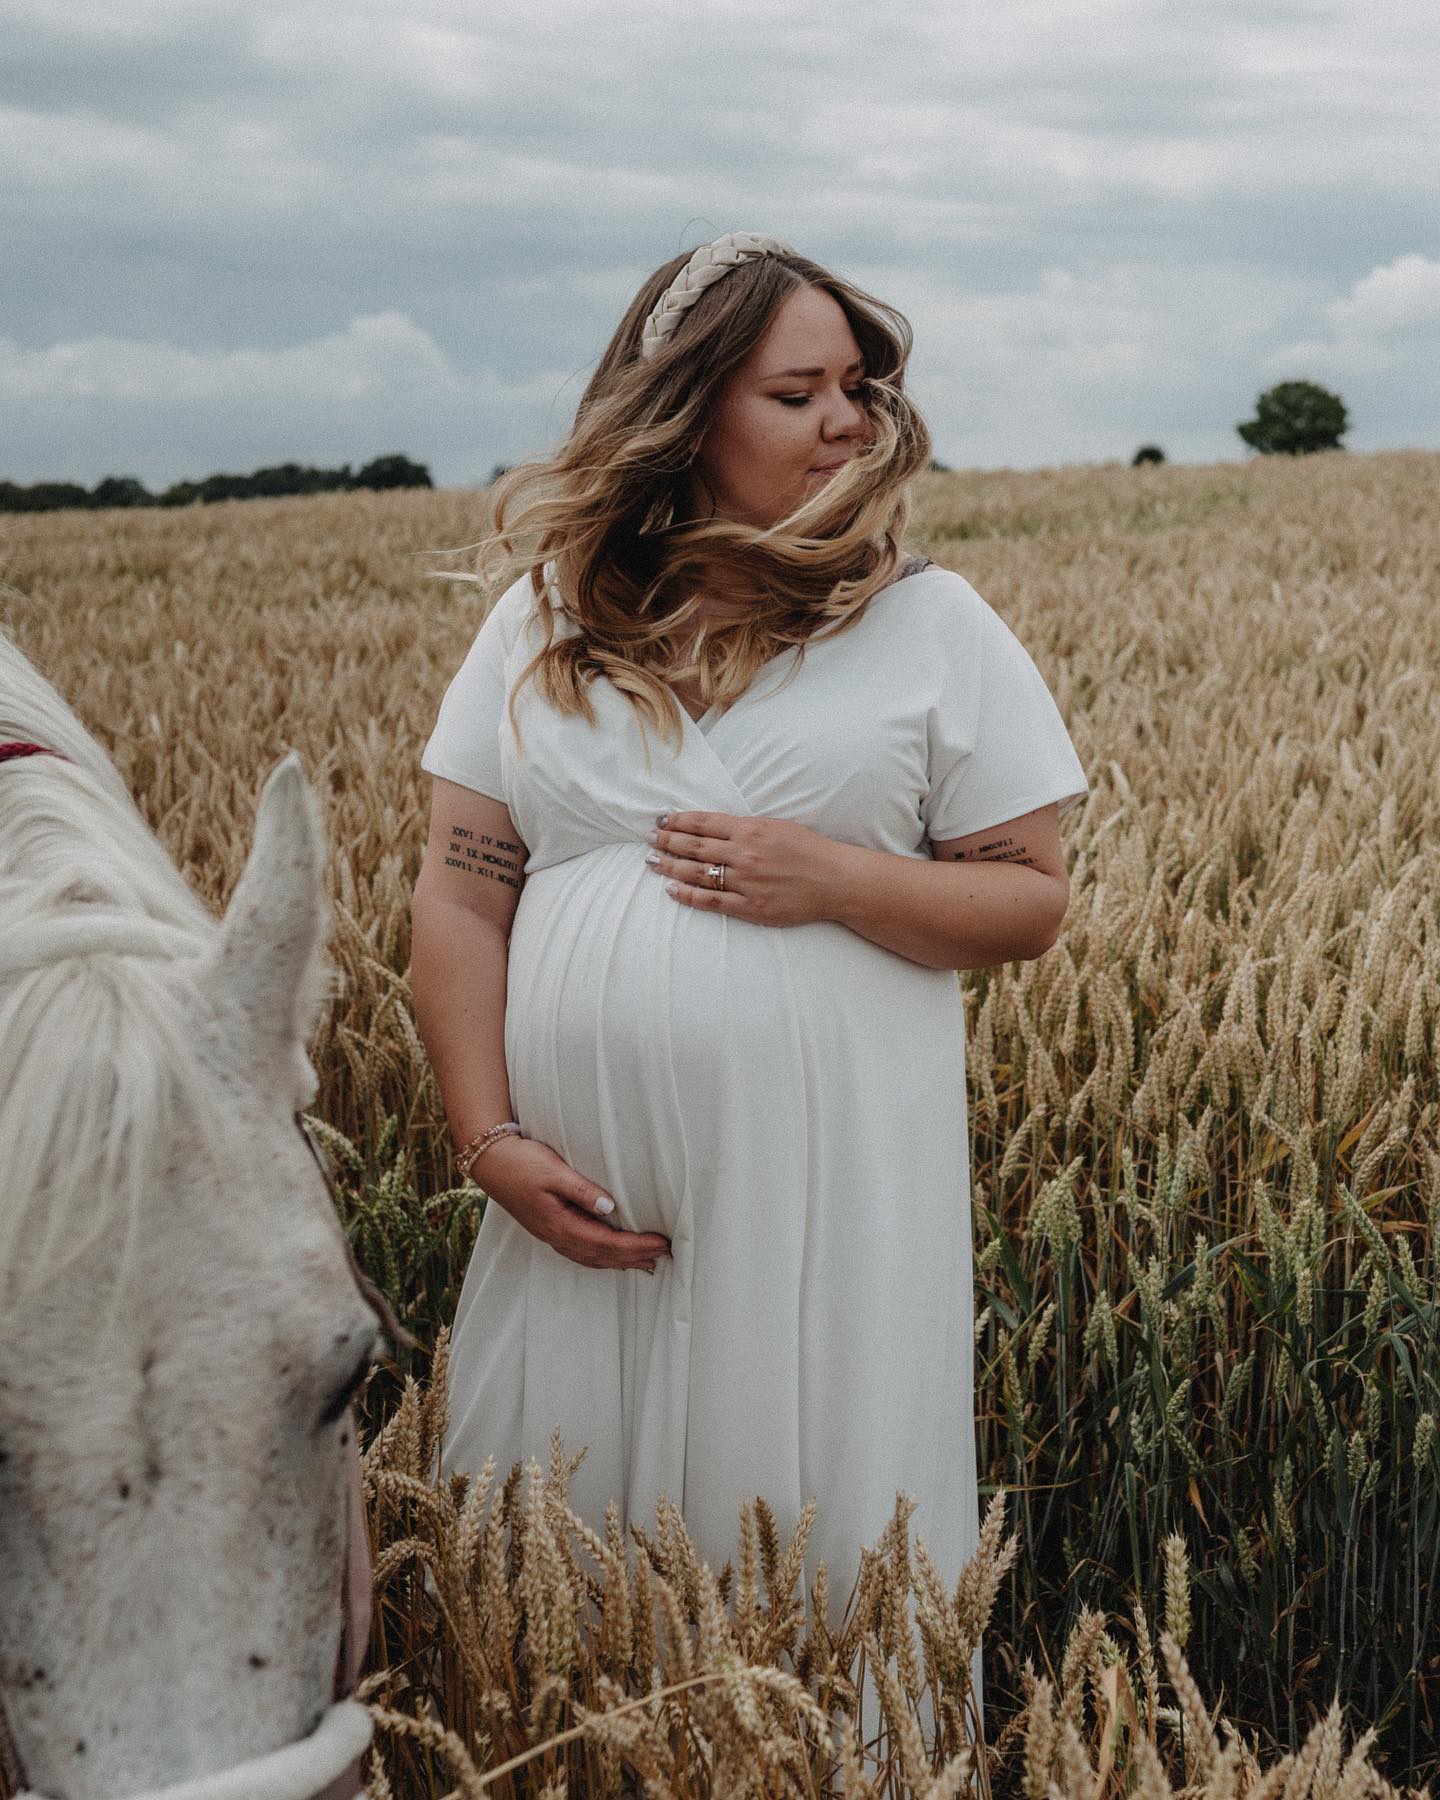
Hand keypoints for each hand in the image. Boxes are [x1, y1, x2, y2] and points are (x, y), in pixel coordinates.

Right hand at [473, 1135, 672, 1272]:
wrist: (491, 1162)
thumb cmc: (522, 1162)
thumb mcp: (554, 1171)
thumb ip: (582, 1190)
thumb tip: (611, 1208)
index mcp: (560, 1224)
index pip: (607, 1243)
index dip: (636, 1246)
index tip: (662, 1242)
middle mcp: (557, 1236)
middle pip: (603, 1256)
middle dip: (636, 1257)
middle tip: (666, 1255)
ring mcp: (552, 1236)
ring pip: (593, 1258)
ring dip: (621, 1262)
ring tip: (648, 1263)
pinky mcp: (550, 1229)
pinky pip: (582, 1253)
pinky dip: (603, 1258)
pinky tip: (613, 1257)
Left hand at [644, 809, 847, 925]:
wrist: (835, 880)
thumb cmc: (809, 850)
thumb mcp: (776, 826)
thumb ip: (744, 827)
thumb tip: (712, 826)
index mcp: (750, 829)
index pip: (703, 823)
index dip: (677, 821)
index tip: (661, 821)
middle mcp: (744, 854)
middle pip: (694, 847)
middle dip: (667, 842)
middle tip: (648, 839)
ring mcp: (745, 882)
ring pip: (697, 874)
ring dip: (669, 867)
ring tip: (651, 862)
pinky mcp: (750, 907)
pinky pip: (711, 901)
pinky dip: (688, 895)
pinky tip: (671, 890)